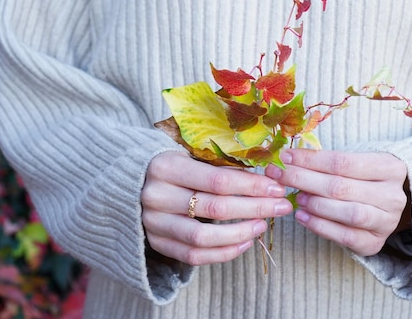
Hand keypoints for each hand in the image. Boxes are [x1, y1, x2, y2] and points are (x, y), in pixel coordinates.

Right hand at [141, 151, 292, 264]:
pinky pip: (194, 255)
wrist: (129, 183)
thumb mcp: (189, 156)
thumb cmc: (171, 166)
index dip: (252, 186)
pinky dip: (223, 253)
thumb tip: (266, 176)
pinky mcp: (157, 243)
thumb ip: (220, 166)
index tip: (277, 188)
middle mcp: (157, 196)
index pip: (218, 181)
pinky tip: (244, 243)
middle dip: (255, 208)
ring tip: (262, 225)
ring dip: (240, 234)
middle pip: (215, 209)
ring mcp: (154, 223)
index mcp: (166, 167)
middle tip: (281, 206)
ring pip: (204, 237)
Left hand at [265, 149, 408, 255]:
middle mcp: (393, 195)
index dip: (310, 159)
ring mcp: (387, 221)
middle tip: (280, 176)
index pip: (342, 161)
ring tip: (296, 198)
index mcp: (390, 167)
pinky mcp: (375, 243)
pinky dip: (321, 226)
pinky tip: (302, 217)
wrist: (383, 207)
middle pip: (341, 186)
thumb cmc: (362, 179)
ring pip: (348, 213)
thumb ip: (326, 162)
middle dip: (304, 180)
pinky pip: (346, 237)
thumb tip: (287, 158)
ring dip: (316, 204)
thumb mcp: (353, 164)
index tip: (285, 157)